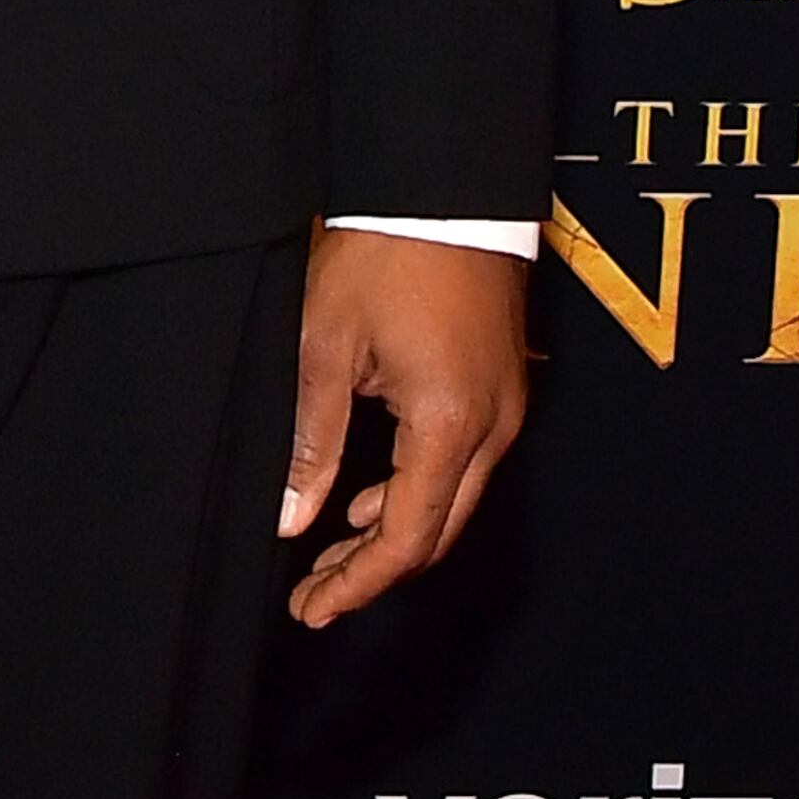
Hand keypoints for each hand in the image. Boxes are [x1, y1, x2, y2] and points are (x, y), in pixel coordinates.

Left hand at [278, 231, 527, 630]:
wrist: (445, 187)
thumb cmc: (385, 255)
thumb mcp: (326, 350)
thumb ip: (312, 443)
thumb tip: (293, 519)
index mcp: (449, 425)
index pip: (407, 538)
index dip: (358, 584)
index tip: (312, 610)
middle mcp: (493, 428)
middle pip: (437, 533)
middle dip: (374, 572)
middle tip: (313, 597)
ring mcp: (506, 409)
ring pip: (452, 503)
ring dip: (393, 533)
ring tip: (328, 556)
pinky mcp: (502, 388)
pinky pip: (464, 465)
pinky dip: (416, 493)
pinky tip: (370, 497)